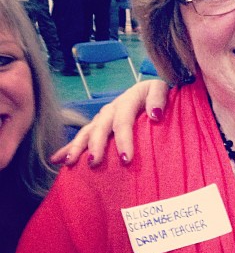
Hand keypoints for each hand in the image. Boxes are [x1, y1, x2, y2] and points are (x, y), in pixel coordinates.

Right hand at [51, 79, 169, 166]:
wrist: (148, 91)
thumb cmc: (156, 95)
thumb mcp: (160, 90)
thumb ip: (158, 99)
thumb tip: (155, 115)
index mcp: (127, 100)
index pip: (123, 120)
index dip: (124, 139)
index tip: (126, 159)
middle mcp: (111, 108)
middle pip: (100, 126)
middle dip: (96, 145)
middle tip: (94, 163)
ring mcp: (102, 117)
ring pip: (86, 131)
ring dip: (77, 146)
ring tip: (70, 162)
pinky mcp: (97, 125)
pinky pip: (81, 136)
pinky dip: (68, 147)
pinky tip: (56, 160)